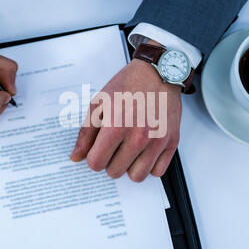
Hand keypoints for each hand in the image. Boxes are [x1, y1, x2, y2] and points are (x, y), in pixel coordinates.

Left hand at [70, 54, 181, 181]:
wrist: (159, 72)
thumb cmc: (128, 85)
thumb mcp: (99, 103)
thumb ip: (86, 133)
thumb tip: (76, 157)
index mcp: (116, 125)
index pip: (96, 163)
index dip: (94, 157)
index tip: (98, 149)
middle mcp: (138, 136)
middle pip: (115, 172)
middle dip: (111, 161)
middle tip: (115, 146)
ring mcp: (157, 141)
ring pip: (137, 176)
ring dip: (130, 166)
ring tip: (129, 150)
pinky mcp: (172, 142)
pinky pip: (158, 172)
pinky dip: (149, 165)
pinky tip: (145, 151)